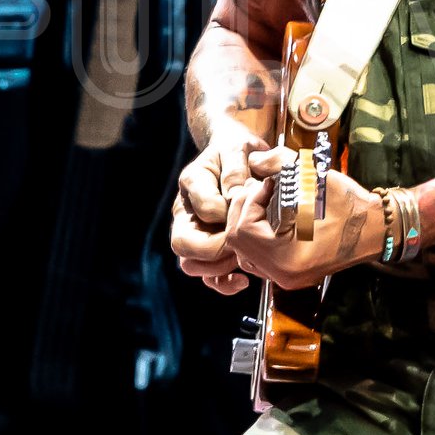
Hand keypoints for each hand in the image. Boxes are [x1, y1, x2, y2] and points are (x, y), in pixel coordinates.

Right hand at [171, 124, 265, 295]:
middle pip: (183, 243)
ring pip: (190, 264)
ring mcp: (193, 231)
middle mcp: (186, 209)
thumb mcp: (240, 150)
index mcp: (192, 181)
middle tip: (241, 244)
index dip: (230, 215)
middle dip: (216, 249)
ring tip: (243, 259)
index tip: (252, 209)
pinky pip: (206, 276)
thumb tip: (235, 196)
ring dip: (218, 267)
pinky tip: (243, 279)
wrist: (240, 156)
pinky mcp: (207, 248)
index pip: (205, 209)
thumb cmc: (240, 151)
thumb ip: (236, 170)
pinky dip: (223, 283)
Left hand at [222, 149, 384, 289]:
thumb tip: (253, 161)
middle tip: (262, 191)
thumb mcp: (313, 176)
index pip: (243, 230)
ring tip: (265, 203)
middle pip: (237, 242)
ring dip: (247, 223)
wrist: (375, 228)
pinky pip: (257, 258)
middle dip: (244, 210)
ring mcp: (286, 278)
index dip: (249, 201)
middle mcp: (284, 274)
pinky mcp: (290, 275)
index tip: (267, 184)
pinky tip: (271, 218)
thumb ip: (278, 162)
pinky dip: (256, 237)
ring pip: (243, 252)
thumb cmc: (348, 204)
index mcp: (288, 257)